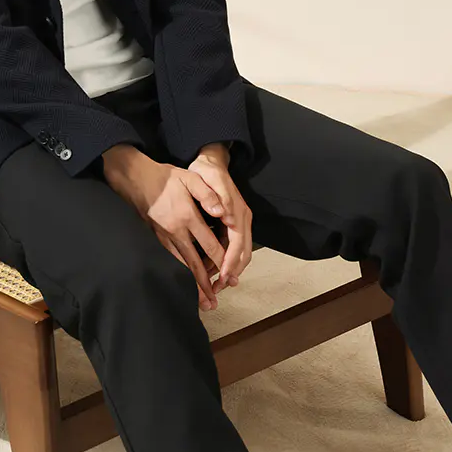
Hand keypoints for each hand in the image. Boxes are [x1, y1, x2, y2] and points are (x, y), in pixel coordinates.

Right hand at [101, 145, 228, 309]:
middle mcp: (176, 231)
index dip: (222, 260)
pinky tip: (185, 283)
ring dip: (192, 284)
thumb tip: (223, 212)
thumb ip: (208, 194)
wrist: (136, 179)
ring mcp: (164, 237)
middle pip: (194, 263)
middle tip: (213, 303)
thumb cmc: (165, 178)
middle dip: (205, 284)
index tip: (230, 274)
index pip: (209, 244)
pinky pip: (171, 260)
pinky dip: (180, 274)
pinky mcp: (157, 238)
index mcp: (187, 217)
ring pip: (181, 265)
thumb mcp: (190, 178)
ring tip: (202, 301)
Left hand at [186, 146, 253, 294]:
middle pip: (243, 253)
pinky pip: (231, 249)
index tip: (223, 276)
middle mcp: (242, 220)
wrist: (209, 162)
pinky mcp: (231, 226)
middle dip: (232, 272)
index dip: (231, 261)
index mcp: (239, 212)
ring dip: (229, 270)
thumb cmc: (208, 171)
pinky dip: (225, 262)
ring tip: (215, 286)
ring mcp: (238, 224)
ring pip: (239, 254)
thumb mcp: (211, 178)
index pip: (238, 242)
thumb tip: (227, 217)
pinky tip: (213, 271)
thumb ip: (218, 196)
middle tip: (218, 288)